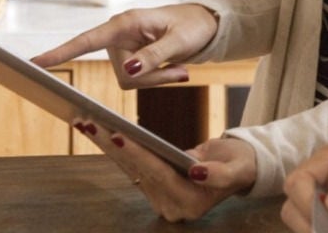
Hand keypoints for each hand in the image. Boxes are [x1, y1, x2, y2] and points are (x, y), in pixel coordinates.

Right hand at [31, 3, 217, 87]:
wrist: (206, 24)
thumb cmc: (194, 25)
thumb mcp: (180, 41)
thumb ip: (154, 56)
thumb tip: (127, 70)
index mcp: (126, 23)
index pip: (88, 40)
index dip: (61, 52)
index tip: (35, 62)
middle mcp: (119, 35)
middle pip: (122, 75)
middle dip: (151, 78)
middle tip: (180, 69)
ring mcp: (124, 48)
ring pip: (129, 82)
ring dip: (156, 79)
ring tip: (180, 66)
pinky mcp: (131, 58)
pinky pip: (138, 81)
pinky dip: (158, 79)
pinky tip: (177, 69)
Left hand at [73, 120, 257, 221]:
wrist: (239, 168)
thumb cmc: (240, 164)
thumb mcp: (236, 167)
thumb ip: (218, 175)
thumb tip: (196, 172)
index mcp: (190, 202)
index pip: (158, 174)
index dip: (138, 154)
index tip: (119, 135)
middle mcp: (170, 206)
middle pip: (137, 171)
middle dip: (113, 146)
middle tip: (90, 123)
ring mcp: (160, 198)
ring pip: (129, 168)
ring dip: (107, 145)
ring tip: (87, 122)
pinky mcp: (154, 187)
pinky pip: (132, 166)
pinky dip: (116, 147)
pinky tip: (100, 131)